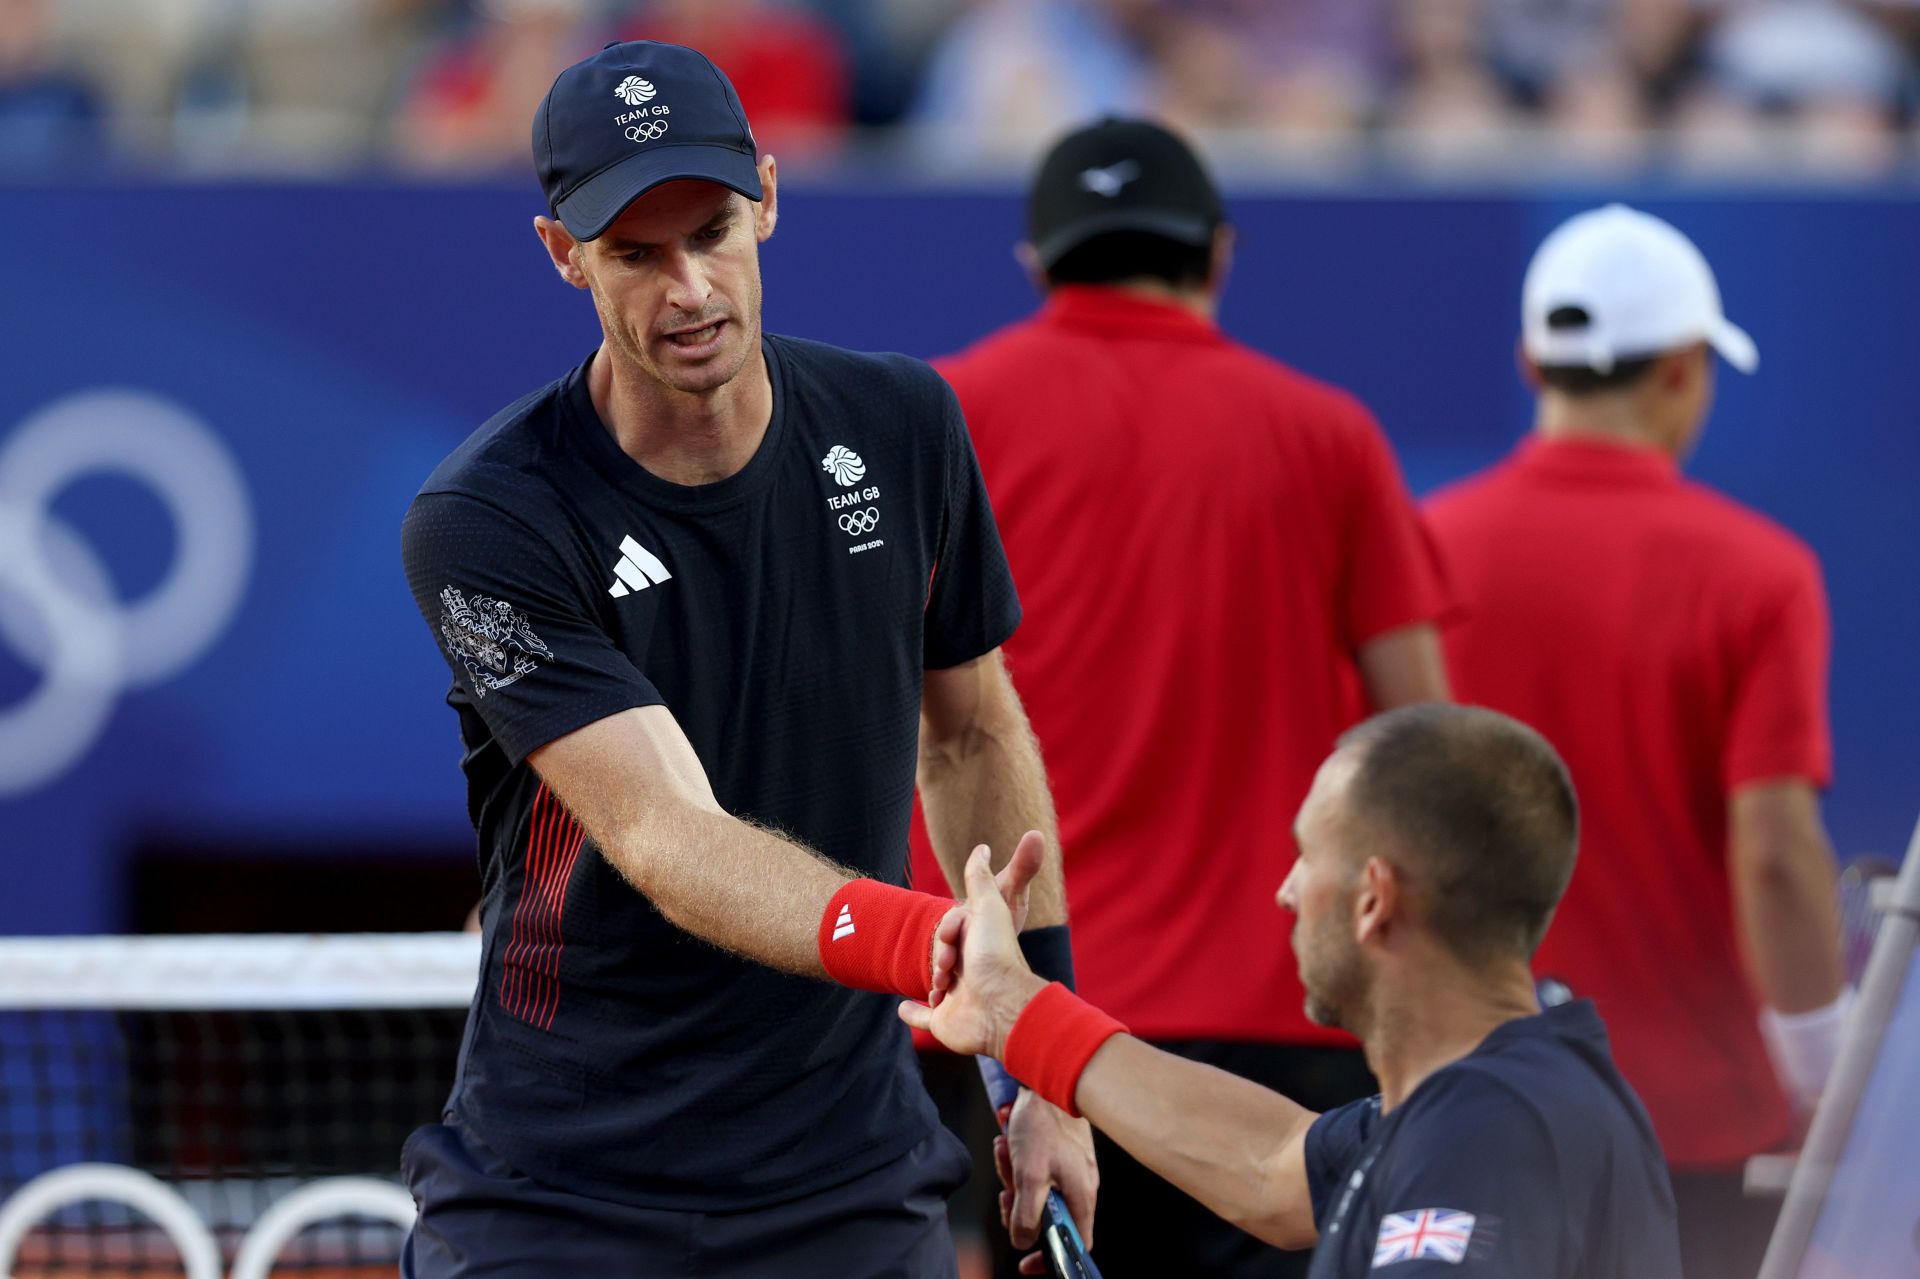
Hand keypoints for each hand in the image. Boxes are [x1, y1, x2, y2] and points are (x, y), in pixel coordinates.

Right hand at [903, 844, 1045, 1053]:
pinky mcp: (943, 1022)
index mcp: (980, 944)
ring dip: (930, 979)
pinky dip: (913, 1013)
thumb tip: (982, 846)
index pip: (953, 926)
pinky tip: (903, 1009)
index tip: (953, 934)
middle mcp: (971, 971)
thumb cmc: (995, 954)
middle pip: (941, 952)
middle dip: (939, 953)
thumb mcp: (988, 906)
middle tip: (949, 962)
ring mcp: (956, 998)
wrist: (998, 1007)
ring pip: (931, 981)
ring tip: (941, 984)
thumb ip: (981, 877)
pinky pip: (923, 1018)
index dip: (950, 925)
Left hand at [999, 1089, 1097, 1273]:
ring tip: (1004, 1155)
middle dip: (1020, 1209)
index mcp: (1081, 1198)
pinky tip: (1007, 1145)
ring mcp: (1072, 1170)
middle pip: (1048, 1220)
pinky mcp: (1060, 1154)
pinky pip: (1036, 1171)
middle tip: (1005, 1194)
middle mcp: (1081, 1188)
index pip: (1075, 1246)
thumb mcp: (1029, 1176)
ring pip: (1038, 1193)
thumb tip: (1023, 1241)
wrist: (1048, 1076)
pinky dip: (1018, 1163)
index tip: (1027, 1263)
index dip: (1052, 1259)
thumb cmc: (1043, 1125)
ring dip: (1014, 1180)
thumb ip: (1026, 1215)